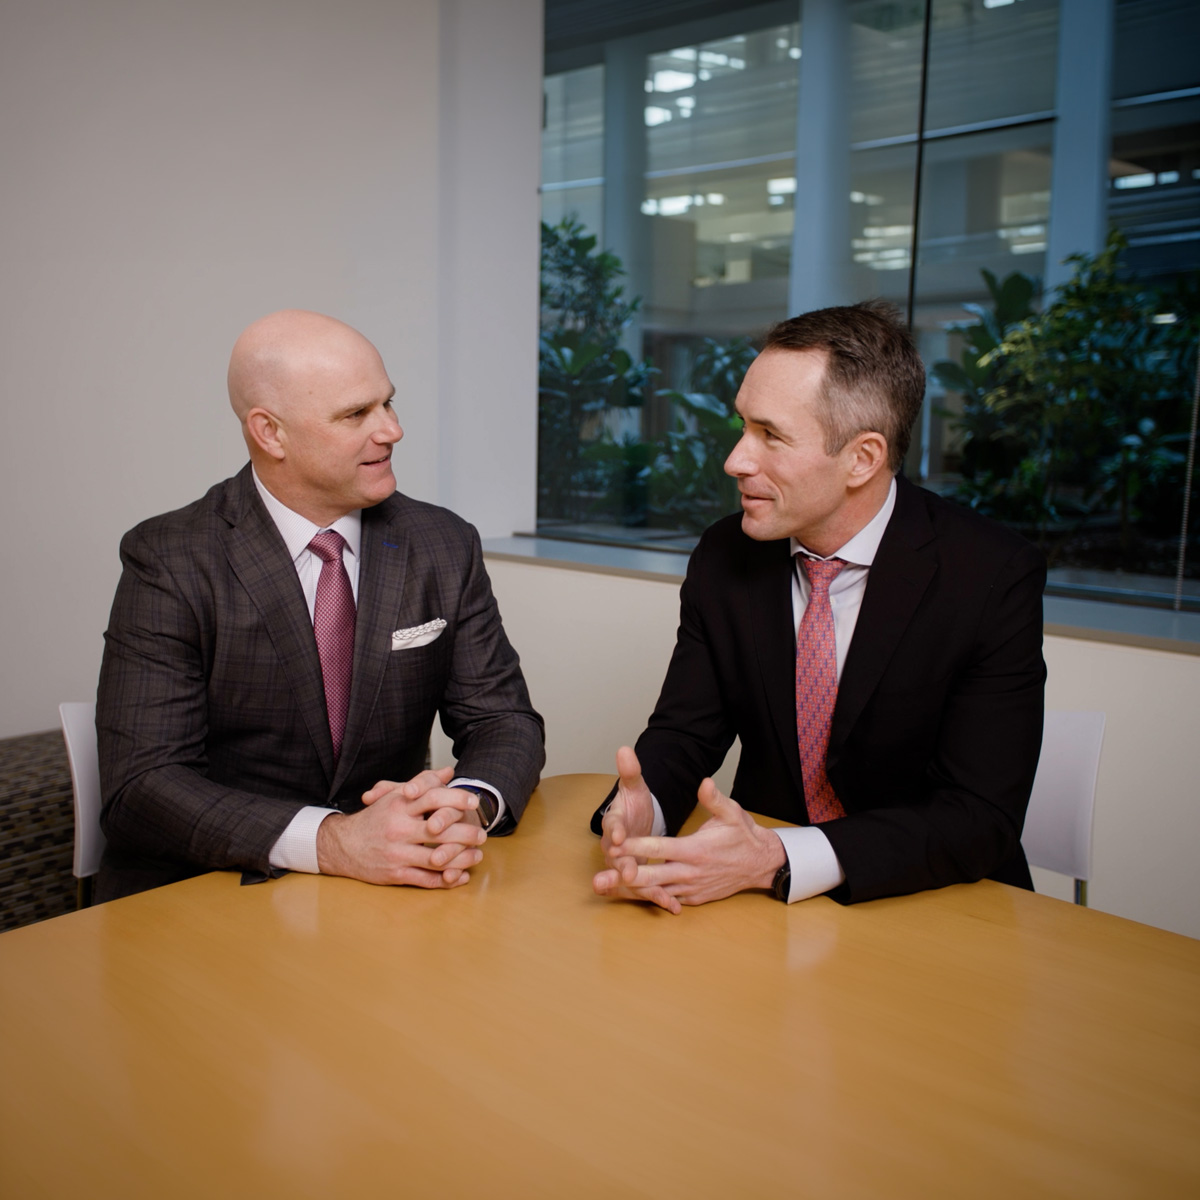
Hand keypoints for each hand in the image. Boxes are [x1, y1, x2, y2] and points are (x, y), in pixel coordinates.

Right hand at [363, 771, 487, 878]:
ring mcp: (397, 853)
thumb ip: (423, 783)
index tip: (474, 802)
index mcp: (399, 806)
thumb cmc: (375, 819)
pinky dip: (447, 879)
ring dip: (462, 859)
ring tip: (477, 855)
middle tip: (483, 834)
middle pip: (440, 830)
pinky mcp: (395, 874)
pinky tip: (460, 876)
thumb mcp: (395, 797)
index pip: (432, 797)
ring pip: (437, 858)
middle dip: (466, 833)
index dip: (456, 798)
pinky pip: (426, 879)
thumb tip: (448, 771)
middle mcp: (398, 828)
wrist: (342, 846)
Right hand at [592, 746, 678, 912]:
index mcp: (614, 822)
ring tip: (656, 898)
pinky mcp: (635, 877)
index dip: (615, 830)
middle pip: (615, 858)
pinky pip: (644, 889)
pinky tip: (673, 906)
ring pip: (628, 879)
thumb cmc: (634, 804)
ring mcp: (623, 863)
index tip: (621, 835)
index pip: (611, 825)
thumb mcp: (635, 786)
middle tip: (631, 873)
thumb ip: (630, 771)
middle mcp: (614, 846)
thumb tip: (625, 750)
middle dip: (622, 867)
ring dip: (640, 890)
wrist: (634, 823)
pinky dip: (656, 898)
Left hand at [593, 777, 784, 911]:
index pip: (659, 848)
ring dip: (630, 891)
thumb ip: (715, 799)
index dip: (635, 846)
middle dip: (624, 877)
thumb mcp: (732, 813)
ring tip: (605, 889)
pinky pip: (666, 899)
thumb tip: (704, 782)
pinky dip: (647, 898)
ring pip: (655, 892)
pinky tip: (626, 896)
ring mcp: (691, 888)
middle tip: (599, 878)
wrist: (760, 864)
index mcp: (695, 850)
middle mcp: (690, 872)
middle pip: (652, 876)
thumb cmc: (743, 835)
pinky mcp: (694, 898)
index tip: (614, 844)